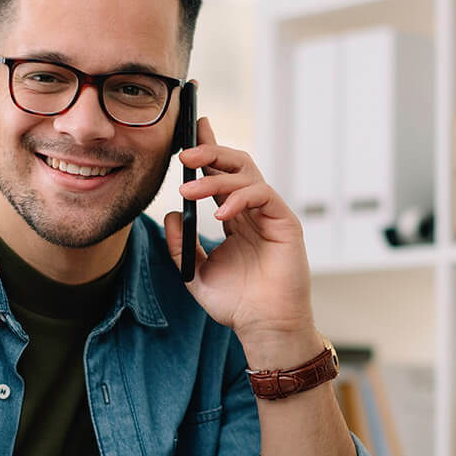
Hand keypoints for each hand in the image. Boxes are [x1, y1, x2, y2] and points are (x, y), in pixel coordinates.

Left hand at [165, 118, 318, 363]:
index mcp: (234, 217)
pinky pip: (263, 195)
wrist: (263, 327)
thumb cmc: (236, 304)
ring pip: (245, 174)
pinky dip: (240, 198)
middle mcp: (252, 210)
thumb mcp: (194, 272)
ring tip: (189, 190)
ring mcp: (269, 214)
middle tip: (183, 155)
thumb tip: (170, 213)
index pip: (220, 174)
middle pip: (234, 164)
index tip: (190, 128)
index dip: (207, 149)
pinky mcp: (285, 222)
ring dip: (215, 177)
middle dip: (209, 152)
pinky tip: (221, 214)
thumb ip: (181, 244)